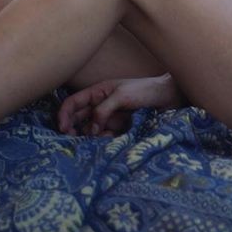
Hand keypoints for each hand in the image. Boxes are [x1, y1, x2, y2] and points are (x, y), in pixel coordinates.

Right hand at [56, 73, 184, 136]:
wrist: (169, 98)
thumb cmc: (145, 91)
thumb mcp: (122, 96)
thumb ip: (103, 110)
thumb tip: (90, 130)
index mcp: (98, 92)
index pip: (73, 103)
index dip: (64, 115)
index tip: (62, 129)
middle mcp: (100, 105)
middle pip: (77, 119)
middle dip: (73, 130)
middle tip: (73, 139)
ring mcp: (109, 118)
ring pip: (90, 131)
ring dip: (90, 137)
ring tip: (99, 138)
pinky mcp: (119, 129)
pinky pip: (105, 137)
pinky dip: (104, 140)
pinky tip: (112, 139)